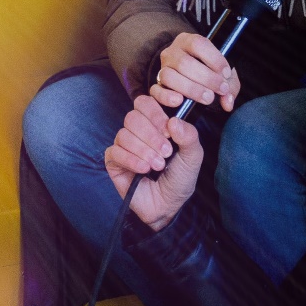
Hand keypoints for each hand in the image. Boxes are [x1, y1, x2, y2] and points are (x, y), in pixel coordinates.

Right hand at [103, 95, 202, 229]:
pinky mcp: (113, 161)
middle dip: (152, 134)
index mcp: (156, 124)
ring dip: (144, 150)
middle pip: (134, 115)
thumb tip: (174, 121)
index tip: (174, 110)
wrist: (168, 205)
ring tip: (158, 166)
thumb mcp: (192, 157)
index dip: (157, 102)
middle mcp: (138, 131)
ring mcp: (124, 145)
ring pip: (124, 134)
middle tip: (167, 152)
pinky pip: (115, 151)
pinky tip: (144, 170)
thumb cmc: (180, 178)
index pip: (148, 101)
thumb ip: (189, 137)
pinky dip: (131, 160)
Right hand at [151, 31, 239, 114]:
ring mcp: (162, 68)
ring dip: (191, 89)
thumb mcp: (222, 74)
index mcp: (188, 41)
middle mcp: (172, 52)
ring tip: (208, 98)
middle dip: (206, 78)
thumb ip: (229, 85)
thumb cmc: (209, 72)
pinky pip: (156, 91)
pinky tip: (180, 101)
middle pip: (185, 63)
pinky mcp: (155, 85)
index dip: (214, 59)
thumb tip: (227, 103)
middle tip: (221, 89)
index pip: (198, 44)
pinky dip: (166, 97)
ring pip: (169, 76)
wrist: (192, 78)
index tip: (226, 74)